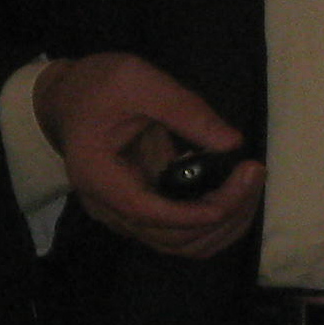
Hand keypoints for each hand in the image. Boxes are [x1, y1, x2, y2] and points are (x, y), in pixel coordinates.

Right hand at [32, 53, 262, 256]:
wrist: (70, 98)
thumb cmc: (98, 85)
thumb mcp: (139, 81)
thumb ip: (185, 110)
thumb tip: (232, 143)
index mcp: (100, 177)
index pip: (149, 213)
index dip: (196, 212)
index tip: (238, 188)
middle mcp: (110, 208)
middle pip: (171, 238)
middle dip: (222, 213)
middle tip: (254, 172)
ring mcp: (125, 214)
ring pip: (179, 243)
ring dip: (222, 223)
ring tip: (250, 182)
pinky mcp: (142, 210)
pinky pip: (180, 231)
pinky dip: (212, 220)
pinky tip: (234, 191)